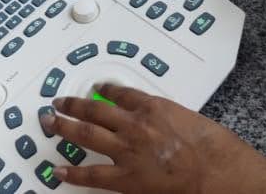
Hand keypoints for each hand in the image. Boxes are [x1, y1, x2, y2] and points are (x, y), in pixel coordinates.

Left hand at [40, 84, 265, 193]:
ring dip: (65, 127)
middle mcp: (134, 124)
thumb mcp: (186, 117)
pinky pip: (92, 174)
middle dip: (73, 104)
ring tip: (50, 122)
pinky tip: (58, 170)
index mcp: (150, 106)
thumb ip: (164, 116)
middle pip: (94, 109)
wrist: (215, 170)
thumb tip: (155, 120)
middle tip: (58, 102)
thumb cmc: (209, 146)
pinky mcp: (126, 177)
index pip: (119, 92)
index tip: (97, 88)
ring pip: (87, 134)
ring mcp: (127, 150)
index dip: (104, 90)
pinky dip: (73, 173)